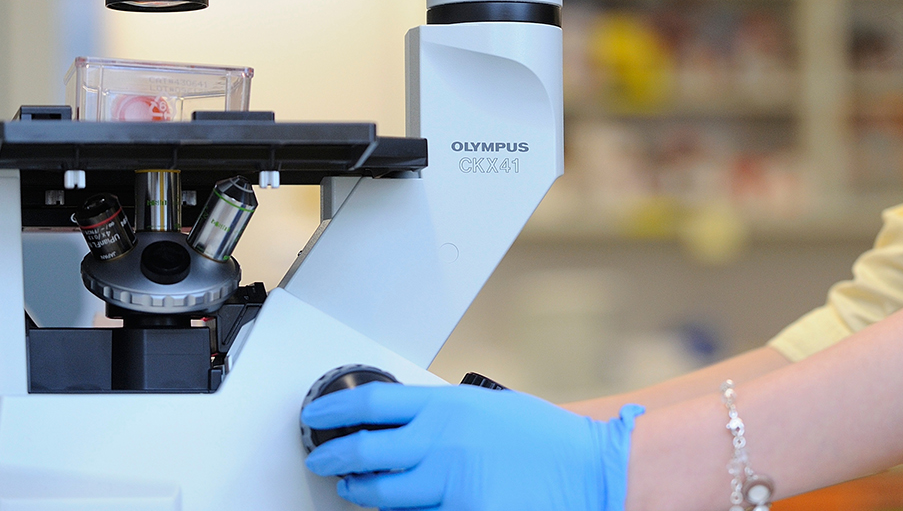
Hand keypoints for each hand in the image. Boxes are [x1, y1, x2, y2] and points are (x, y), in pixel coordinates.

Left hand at [301, 382, 644, 509]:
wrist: (585, 467)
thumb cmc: (544, 437)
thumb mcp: (487, 407)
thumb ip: (444, 416)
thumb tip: (410, 425)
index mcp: (446, 406)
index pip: (372, 403)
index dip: (335, 411)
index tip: (317, 416)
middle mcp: (439, 441)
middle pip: (364, 450)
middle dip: (333, 458)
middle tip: (321, 460)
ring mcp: (447, 482)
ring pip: (381, 493)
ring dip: (360, 491)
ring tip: (352, 488)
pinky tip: (404, 509)